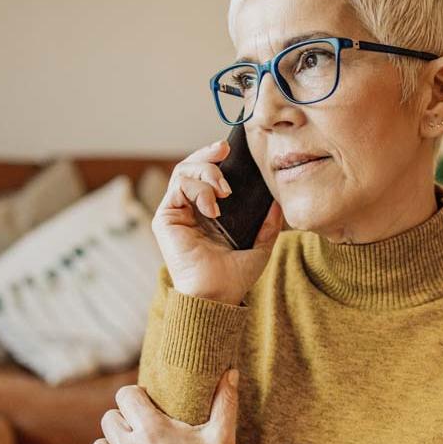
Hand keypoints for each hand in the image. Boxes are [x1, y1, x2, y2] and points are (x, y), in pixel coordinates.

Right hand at [153, 138, 282, 304]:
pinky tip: (214, 207)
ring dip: (207, 172)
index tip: (230, 149)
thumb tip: (277, 202)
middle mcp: (189, 210)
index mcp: (207, 214)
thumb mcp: (260, 245)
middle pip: (191, 167)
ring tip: (225, 190)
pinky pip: (178, 186)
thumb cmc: (234, 277)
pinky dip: (198, 189)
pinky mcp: (165, 218)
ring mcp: (175, 213)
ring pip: (183, 172)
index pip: (206, 176)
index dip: (215, 158)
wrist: (217, 295)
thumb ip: (268, 224)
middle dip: (208, 155)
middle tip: (224, 150)